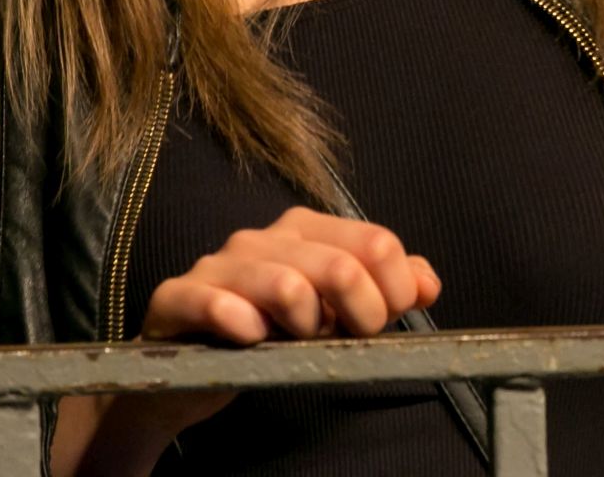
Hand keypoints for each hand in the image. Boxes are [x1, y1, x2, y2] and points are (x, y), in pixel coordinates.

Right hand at [140, 206, 439, 342]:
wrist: (183, 374)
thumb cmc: (266, 335)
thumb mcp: (335, 313)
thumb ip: (386, 290)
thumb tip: (427, 283)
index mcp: (306, 230)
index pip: (377, 243)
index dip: (394, 292)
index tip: (383, 323)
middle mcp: (263, 238)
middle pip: (342, 267)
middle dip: (361, 315)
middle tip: (347, 338)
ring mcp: (218, 265)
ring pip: (287, 285)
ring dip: (306, 326)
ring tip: (296, 339)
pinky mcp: (177, 298)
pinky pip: (217, 304)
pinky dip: (244, 326)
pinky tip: (251, 339)